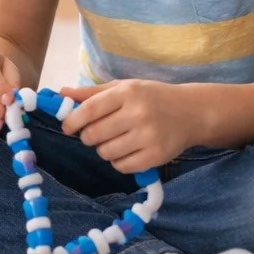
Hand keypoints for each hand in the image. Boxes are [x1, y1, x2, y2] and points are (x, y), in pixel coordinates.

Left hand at [59, 80, 205, 172]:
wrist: (192, 112)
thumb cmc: (152, 97)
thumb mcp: (124, 87)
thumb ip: (93, 92)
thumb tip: (61, 93)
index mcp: (127, 93)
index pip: (90, 110)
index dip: (73, 121)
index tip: (67, 127)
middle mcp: (138, 114)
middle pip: (94, 135)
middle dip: (88, 137)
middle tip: (94, 134)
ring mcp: (149, 136)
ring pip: (106, 153)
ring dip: (103, 149)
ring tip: (114, 140)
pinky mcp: (157, 156)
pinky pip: (122, 166)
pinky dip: (118, 161)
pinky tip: (127, 150)